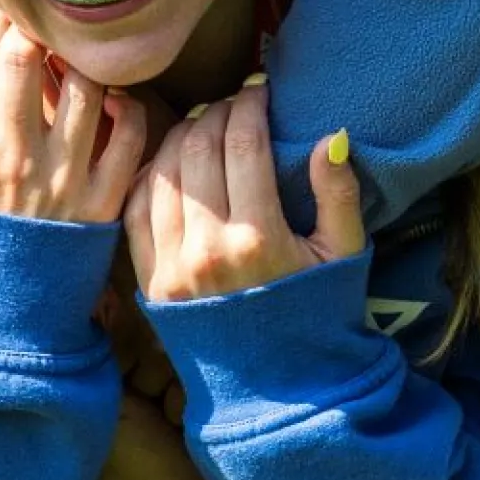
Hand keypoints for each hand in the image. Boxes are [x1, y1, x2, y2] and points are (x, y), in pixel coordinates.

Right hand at [0, 13, 148, 225]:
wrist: (4, 317)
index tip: (2, 21)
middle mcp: (14, 159)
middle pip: (23, 58)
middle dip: (33, 32)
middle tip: (43, 33)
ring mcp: (61, 179)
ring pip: (83, 87)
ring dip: (84, 65)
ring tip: (82, 66)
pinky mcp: (102, 201)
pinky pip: (130, 133)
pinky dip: (129, 107)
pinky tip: (118, 104)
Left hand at [121, 86, 364, 305]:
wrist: (276, 389)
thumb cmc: (316, 316)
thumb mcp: (344, 258)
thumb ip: (339, 196)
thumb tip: (331, 138)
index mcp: (258, 238)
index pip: (244, 141)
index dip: (250, 103)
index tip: (259, 90)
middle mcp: (207, 248)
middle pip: (198, 148)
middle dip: (216, 112)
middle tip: (233, 103)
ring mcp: (171, 266)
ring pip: (162, 172)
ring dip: (180, 136)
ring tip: (203, 124)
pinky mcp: (149, 280)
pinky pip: (135, 209)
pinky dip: (149, 174)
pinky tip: (170, 160)